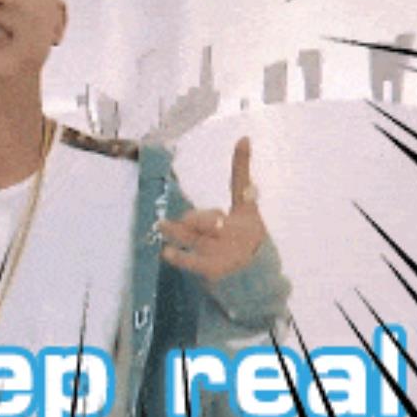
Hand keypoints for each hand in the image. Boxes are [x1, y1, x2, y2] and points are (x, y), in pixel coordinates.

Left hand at [159, 137, 265, 282]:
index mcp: (246, 214)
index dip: (242, 161)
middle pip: (214, 220)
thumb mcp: (245, 213)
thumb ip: (241, 188)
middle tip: (185, 219)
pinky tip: (166, 252)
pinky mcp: (213, 268)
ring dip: (177, 233)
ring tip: (161, 226)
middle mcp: (236, 231)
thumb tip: (243, 144)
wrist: (255, 277)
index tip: (243, 139)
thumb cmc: (244, 238)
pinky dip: (180, 257)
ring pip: (198, 238)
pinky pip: (193, 261)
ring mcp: (224, 251)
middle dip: (200, 219)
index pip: (241, 182)